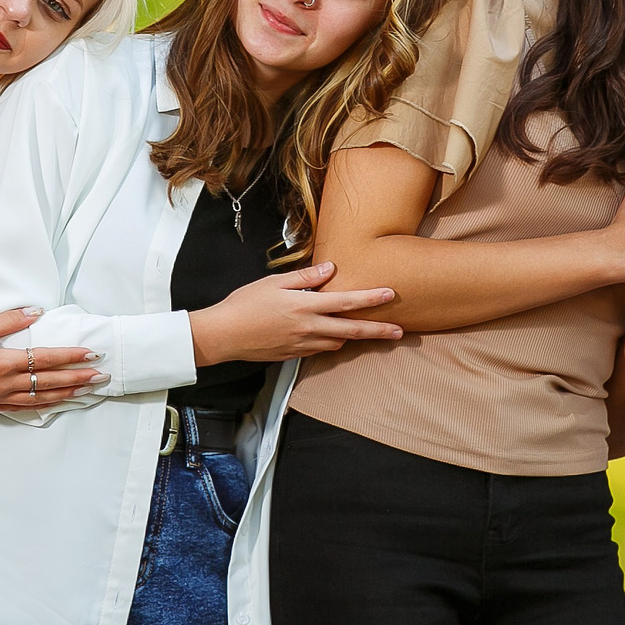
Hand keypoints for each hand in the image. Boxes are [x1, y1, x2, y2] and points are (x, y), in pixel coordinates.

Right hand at [0, 309, 105, 410]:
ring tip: (86, 391)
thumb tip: (37, 312)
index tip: (92, 355)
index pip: (47, 359)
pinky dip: (44, 406)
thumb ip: (10, 320)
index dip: (71, 357)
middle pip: (50, 382)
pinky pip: (24, 408)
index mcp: (4, 363)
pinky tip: (56, 403)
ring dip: (66, 395)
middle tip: (100, 376)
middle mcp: (5, 383)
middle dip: (78, 379)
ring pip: (41, 399)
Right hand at [191, 264, 402, 364]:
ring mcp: (302, 345)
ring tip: (371, 332)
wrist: (224, 335)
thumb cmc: (245, 304)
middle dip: (378, 331)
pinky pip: (321, 350)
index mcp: (305, 306)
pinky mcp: (294, 355)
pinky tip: (336, 337)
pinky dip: (333, 343)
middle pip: (352, 331)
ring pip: (338, 343)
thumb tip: (329, 269)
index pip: (346, 302)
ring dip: (354, 337)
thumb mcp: (273, 282)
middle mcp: (308, 328)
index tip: (390, 294)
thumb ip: (304, 277)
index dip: (371, 299)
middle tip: (400, 331)